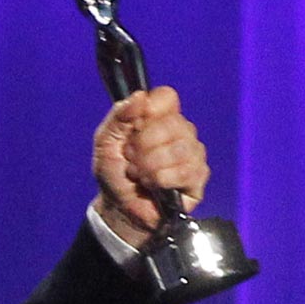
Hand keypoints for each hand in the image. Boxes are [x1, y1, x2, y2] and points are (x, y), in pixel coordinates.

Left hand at [91, 86, 208, 248]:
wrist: (118, 207)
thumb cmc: (114, 173)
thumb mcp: (105, 142)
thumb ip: (118, 117)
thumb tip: (139, 96)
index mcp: (157, 118)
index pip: (167, 97)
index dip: (151, 109)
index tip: (134, 126)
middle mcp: (180, 132)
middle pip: (173, 123)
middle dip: (143, 145)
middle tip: (131, 159)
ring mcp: (192, 153)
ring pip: (180, 148)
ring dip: (150, 165)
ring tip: (140, 174)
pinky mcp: (198, 177)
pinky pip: (186, 171)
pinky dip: (161, 179)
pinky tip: (153, 185)